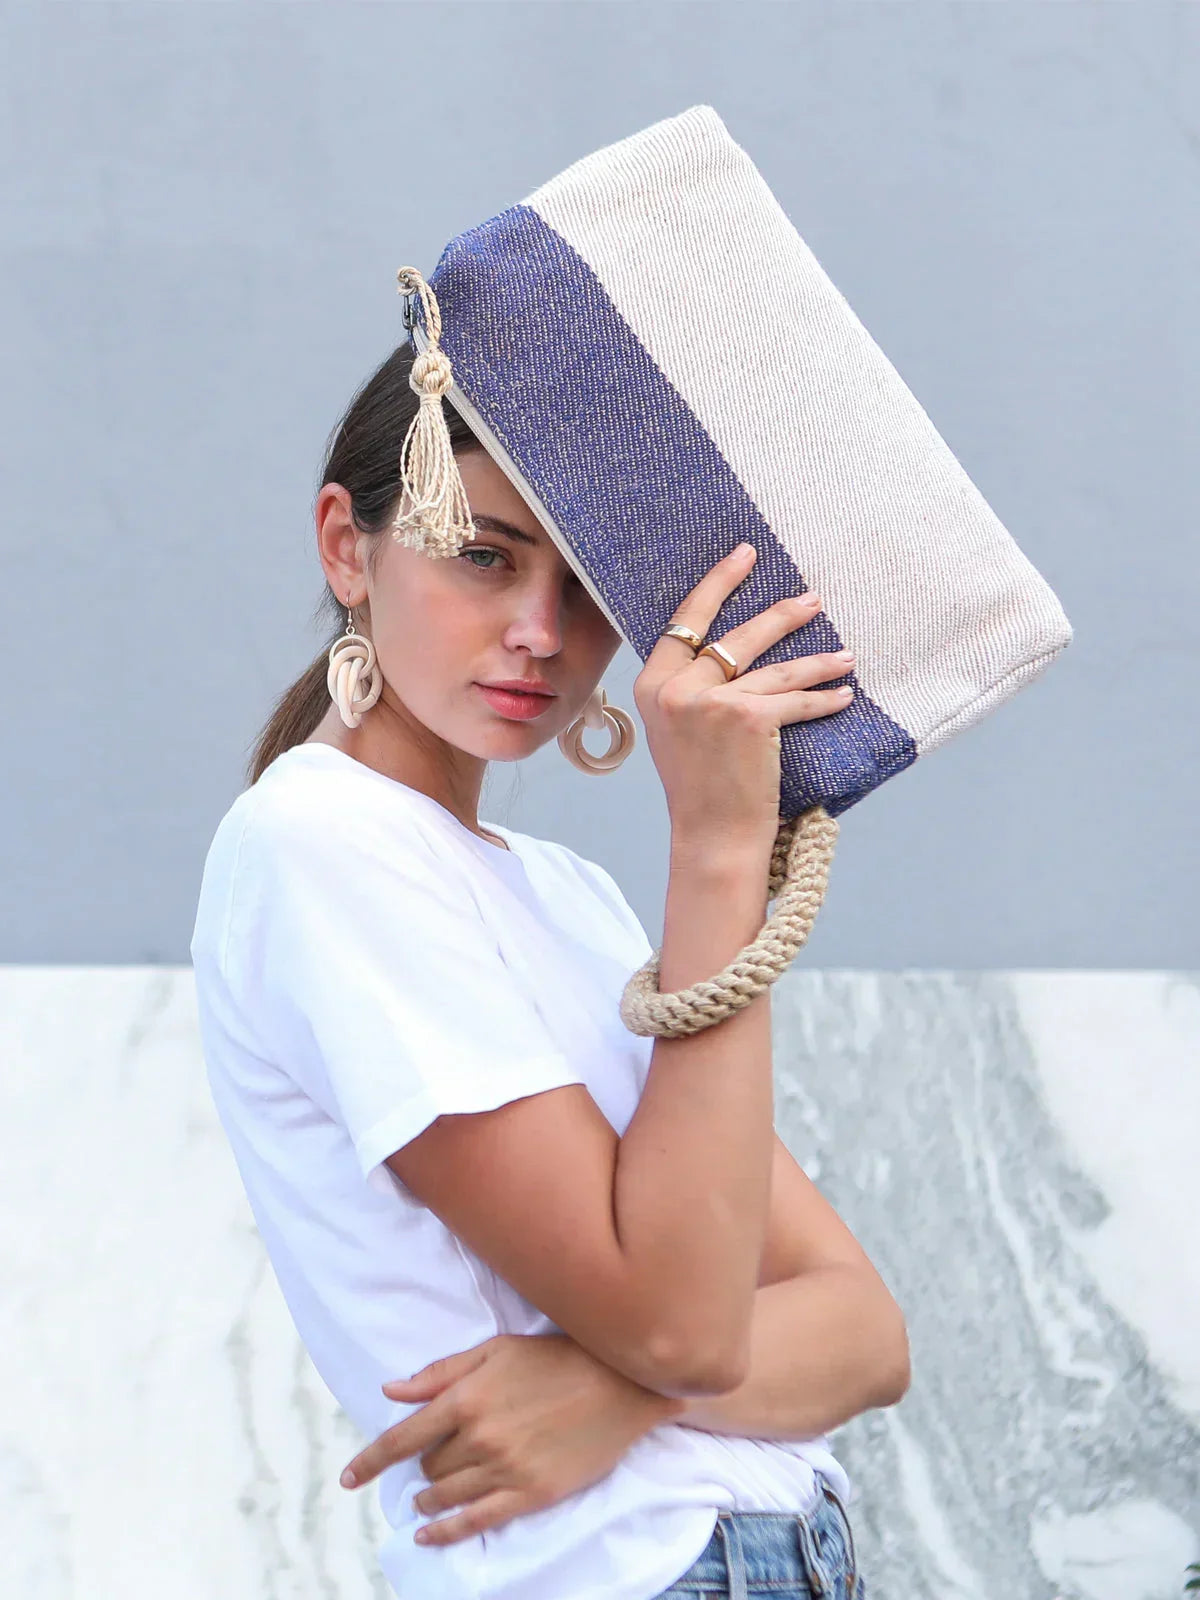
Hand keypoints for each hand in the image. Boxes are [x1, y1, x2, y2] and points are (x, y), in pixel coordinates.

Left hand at [338, 1333, 682, 1545]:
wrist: (619, 1382)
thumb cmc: (554, 1357)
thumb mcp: (495, 1350)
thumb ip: (440, 1373)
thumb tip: (391, 1392)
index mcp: (466, 1399)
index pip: (402, 1439)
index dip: (369, 1462)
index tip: (347, 1479)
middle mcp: (480, 1437)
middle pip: (427, 1466)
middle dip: (422, 1464)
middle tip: (432, 1457)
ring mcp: (505, 1469)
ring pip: (446, 1495)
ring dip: (428, 1498)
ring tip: (424, 1498)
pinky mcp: (531, 1494)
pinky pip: (476, 1522)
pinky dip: (445, 1532)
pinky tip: (428, 1534)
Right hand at [634, 542, 854, 848]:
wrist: (711, 836)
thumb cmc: (699, 788)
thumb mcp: (674, 730)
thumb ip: (687, 688)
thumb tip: (723, 648)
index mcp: (652, 686)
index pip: (685, 622)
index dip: (716, 585)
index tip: (743, 557)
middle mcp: (676, 689)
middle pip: (735, 636)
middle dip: (779, 614)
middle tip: (810, 597)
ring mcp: (710, 702)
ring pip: (775, 668)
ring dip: (816, 660)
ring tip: (843, 654)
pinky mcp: (747, 719)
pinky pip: (794, 701)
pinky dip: (823, 699)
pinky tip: (843, 694)